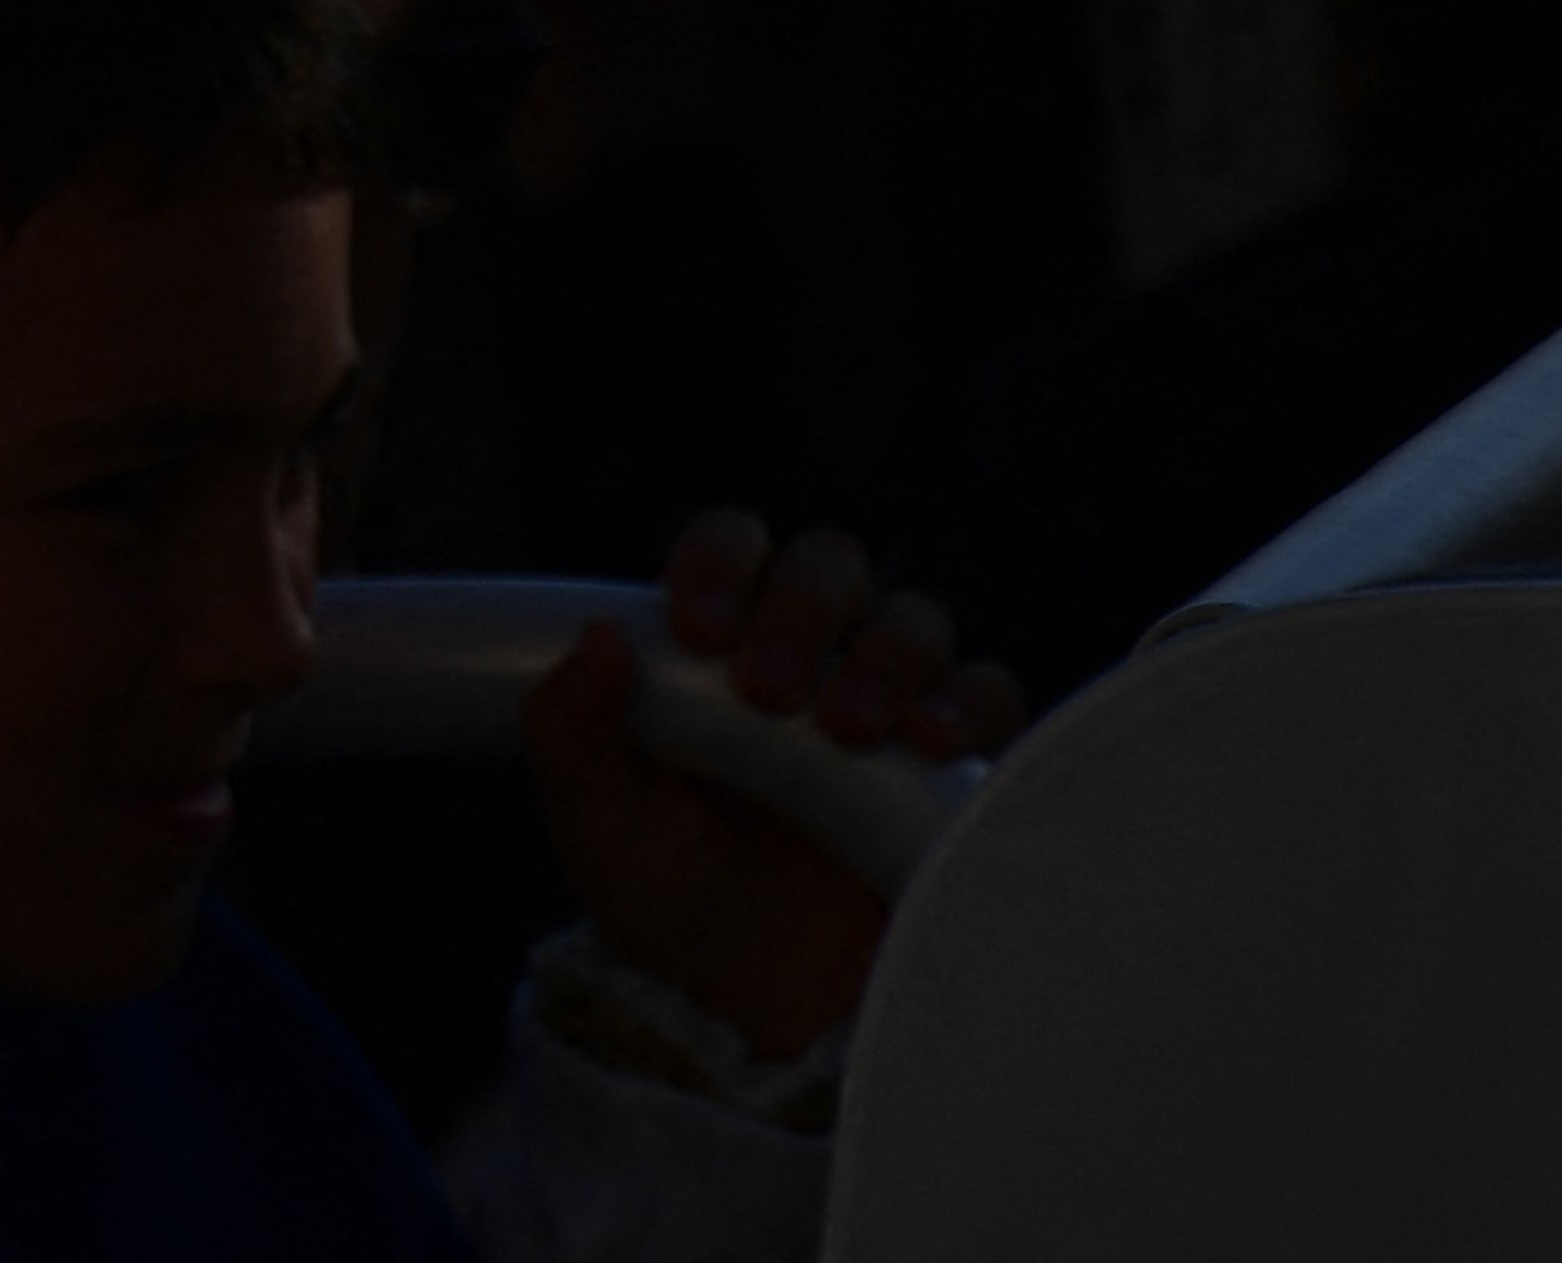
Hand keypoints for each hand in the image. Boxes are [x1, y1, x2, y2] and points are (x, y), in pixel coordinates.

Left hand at [522, 513, 1025, 1066]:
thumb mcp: (598, 821)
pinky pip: (989, 698)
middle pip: (831, 567)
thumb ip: (572, 731)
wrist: (749, 1013)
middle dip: (803, 608)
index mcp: (718, 645)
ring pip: (915, 621)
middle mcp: (811, 656)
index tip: (698, 627)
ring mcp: (888, 705)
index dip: (721, 562)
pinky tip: (932, 741)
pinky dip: (969, 702)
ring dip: (886, 654)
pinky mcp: (952, 767)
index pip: (733, 548)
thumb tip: (595, 638)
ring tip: (849, 727)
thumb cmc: (665, 897)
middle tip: (769, 690)